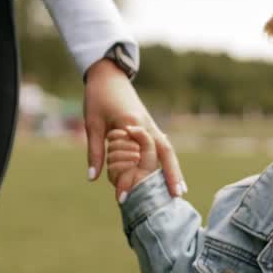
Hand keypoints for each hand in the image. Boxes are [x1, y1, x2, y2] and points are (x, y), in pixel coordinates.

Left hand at [84, 57, 184, 196]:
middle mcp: (147, 126)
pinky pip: (163, 147)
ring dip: (174, 169)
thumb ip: (96, 151)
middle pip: (166, 152)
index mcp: (132, 124)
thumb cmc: (98, 97)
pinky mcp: (150, 127)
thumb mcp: (92, 124)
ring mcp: (151, 126)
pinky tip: (170, 174)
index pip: (138, 156)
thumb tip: (93, 177)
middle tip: (178, 195)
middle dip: (172, 173)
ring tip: (180, 191)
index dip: (132, 178)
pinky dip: (168, 161)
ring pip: (168, 150)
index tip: (124, 197)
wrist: (108, 75)